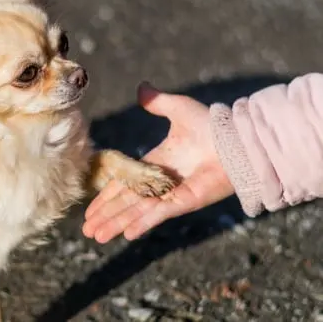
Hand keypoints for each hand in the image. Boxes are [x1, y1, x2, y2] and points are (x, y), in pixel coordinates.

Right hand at [83, 82, 234, 242]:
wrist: (237, 140)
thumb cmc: (211, 125)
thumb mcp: (179, 109)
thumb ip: (158, 102)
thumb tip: (141, 87)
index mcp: (154, 163)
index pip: (124, 183)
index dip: (106, 195)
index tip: (91, 207)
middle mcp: (159, 182)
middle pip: (125, 202)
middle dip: (105, 215)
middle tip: (86, 230)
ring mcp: (171, 194)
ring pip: (136, 212)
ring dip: (116, 224)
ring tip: (97, 237)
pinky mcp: (184, 202)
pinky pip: (158, 214)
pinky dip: (142, 224)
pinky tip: (126, 234)